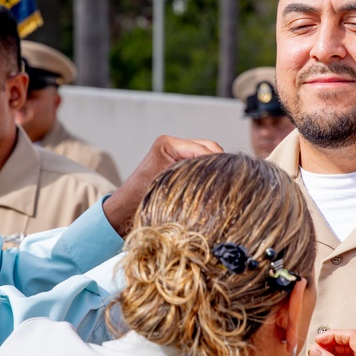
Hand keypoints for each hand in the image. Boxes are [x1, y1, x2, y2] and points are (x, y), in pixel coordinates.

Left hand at [102, 135, 221, 234]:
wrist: (124, 211)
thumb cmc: (139, 201)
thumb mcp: (167, 187)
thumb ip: (192, 176)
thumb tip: (220, 178)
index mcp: (167, 144)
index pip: (204, 149)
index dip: (219, 163)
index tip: (231, 178)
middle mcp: (173, 144)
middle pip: (209, 148)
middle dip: (220, 163)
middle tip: (231, 181)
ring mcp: (176, 153)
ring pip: (208, 155)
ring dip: (216, 168)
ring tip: (224, 184)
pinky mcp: (179, 163)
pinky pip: (201, 163)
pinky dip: (209, 172)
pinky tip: (214, 186)